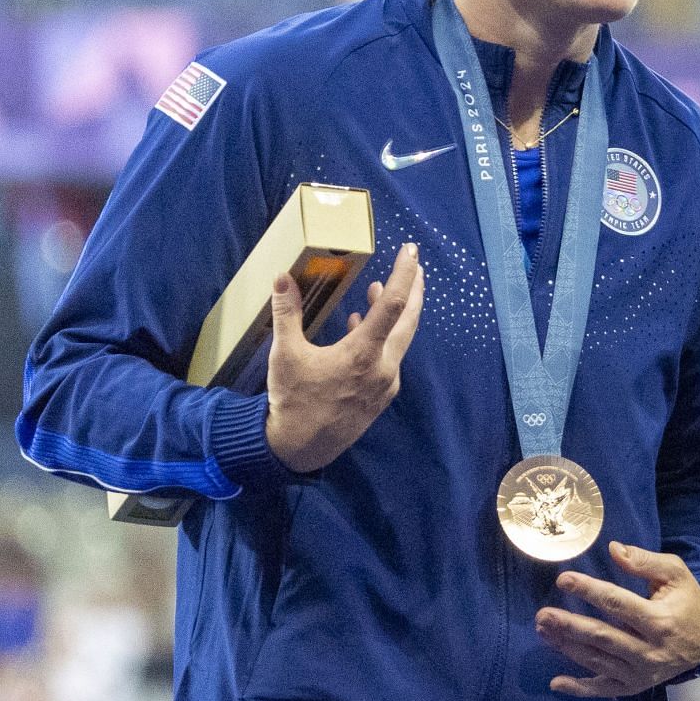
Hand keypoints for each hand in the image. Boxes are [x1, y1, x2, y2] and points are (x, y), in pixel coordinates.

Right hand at [265, 243, 424, 473]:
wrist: (301, 448)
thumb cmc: (293, 400)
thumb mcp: (285, 354)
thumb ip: (287, 313)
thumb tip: (283, 278)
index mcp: (363, 354)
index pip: (393, 304)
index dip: (404, 275)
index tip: (411, 253)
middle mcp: (383, 368)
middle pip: (408, 321)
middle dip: (413, 290)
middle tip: (415, 266)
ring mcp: (386, 383)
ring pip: (399, 340)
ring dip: (394, 314)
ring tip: (379, 290)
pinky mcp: (381, 395)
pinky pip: (389, 358)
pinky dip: (381, 337)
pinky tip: (362, 326)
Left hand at [536, 542, 699, 697]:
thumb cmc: (688, 601)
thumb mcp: (675, 574)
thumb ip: (645, 561)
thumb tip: (613, 549)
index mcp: (660, 620)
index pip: (617, 603)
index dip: (589, 591)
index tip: (564, 580)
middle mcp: (650, 650)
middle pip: (603, 637)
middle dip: (570, 625)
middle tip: (543, 615)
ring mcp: (642, 672)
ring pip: (598, 661)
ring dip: (567, 647)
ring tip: (543, 631)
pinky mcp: (636, 686)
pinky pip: (604, 690)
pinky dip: (580, 689)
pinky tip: (556, 682)